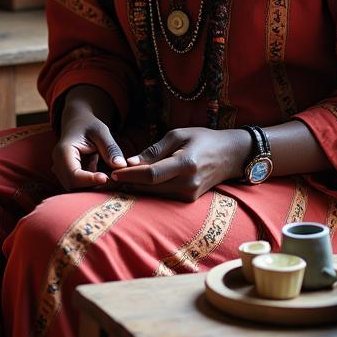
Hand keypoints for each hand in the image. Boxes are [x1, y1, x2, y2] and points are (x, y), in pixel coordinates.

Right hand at [52, 86, 126, 189]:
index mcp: (63, 151)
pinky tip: (95, 163)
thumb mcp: (101, 131)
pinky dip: (90, 180)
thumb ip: (110, 148)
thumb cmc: (89, 124)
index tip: (106, 178)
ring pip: (76, 188)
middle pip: (73, 185)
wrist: (77, 122)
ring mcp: (60, 171)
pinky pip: (78, 185)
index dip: (89, 180)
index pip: (73, 175)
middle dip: (92, 184)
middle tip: (109, 173)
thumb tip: (120, 166)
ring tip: (98, 160)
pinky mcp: (66, 175)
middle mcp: (58, 164)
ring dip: (91, 181)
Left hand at [107, 127, 246, 201]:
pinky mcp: (189, 200)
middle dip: (127, 184)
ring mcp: (190, 195)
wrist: (230, 155)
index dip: (130, 175)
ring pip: (154, 195)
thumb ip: (154, 150)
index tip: (113, 173)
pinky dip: (147, 191)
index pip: (152, 174)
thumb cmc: (203, 139)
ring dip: (135, 189)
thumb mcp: (178, 135)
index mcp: (186, 164)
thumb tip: (130, 162)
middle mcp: (188, 184)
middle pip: (150, 188)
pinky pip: (163, 196)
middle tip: (106, 179)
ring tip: (115, 182)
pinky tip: (133, 184)